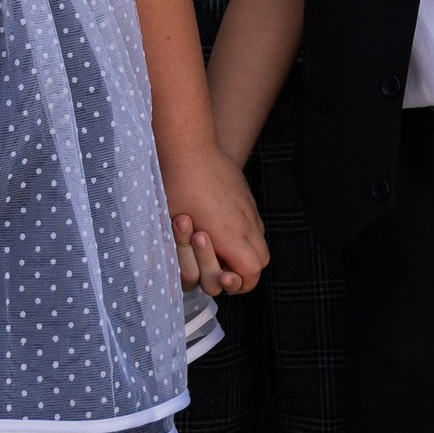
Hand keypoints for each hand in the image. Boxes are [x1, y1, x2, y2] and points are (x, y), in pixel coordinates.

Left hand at [162, 143, 266, 295]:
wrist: (187, 148)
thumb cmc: (175, 189)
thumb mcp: (171, 232)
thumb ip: (182, 260)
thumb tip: (175, 283)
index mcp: (230, 237)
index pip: (251, 274)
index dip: (239, 284)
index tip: (222, 279)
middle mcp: (246, 224)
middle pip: (262, 262)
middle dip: (244, 272)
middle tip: (222, 270)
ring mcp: (249, 208)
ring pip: (260, 241)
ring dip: (244, 251)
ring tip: (221, 248)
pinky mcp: (246, 196)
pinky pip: (254, 223)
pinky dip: (244, 233)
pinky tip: (221, 225)